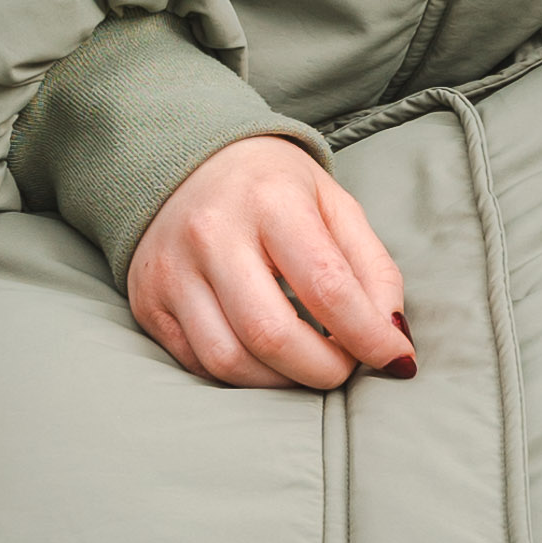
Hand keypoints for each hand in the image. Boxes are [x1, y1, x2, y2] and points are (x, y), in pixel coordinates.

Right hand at [124, 136, 414, 392]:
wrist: (185, 160)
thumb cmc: (271, 188)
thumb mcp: (333, 205)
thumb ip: (372, 269)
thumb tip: (391, 337)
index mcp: (270, 200)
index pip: (327, 286)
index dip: (368, 336)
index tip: (393, 358)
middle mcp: (212, 233)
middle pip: (272, 335)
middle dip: (323, 370)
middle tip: (345, 367)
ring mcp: (172, 271)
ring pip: (229, 362)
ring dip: (282, 382)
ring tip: (307, 364)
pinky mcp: (147, 302)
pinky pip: (198, 364)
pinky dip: (243, 376)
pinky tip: (265, 357)